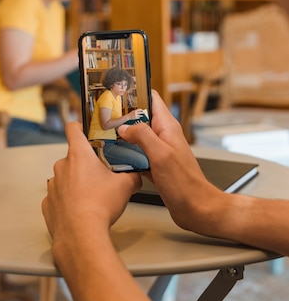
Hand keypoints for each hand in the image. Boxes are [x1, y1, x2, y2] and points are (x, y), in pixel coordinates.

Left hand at [42, 122, 140, 265]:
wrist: (82, 235)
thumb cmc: (99, 206)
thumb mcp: (125, 187)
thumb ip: (132, 176)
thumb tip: (136, 175)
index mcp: (79, 155)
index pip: (73, 129)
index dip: (80, 127)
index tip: (86, 130)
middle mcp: (61, 166)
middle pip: (73, 157)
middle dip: (85, 164)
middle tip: (100, 175)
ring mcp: (52, 185)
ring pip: (65, 178)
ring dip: (76, 183)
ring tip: (91, 197)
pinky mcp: (48, 204)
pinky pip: (58, 197)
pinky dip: (67, 201)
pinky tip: (80, 210)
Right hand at [117, 91, 224, 234]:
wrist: (196, 209)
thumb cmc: (185, 184)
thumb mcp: (161, 154)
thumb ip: (142, 135)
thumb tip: (124, 127)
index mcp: (168, 127)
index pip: (151, 99)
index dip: (135, 92)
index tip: (117, 91)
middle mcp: (164, 136)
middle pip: (140, 117)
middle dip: (123, 115)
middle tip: (104, 115)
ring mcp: (160, 151)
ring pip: (137, 136)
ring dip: (123, 136)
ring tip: (105, 135)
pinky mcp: (156, 166)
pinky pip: (138, 154)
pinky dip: (127, 154)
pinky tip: (115, 158)